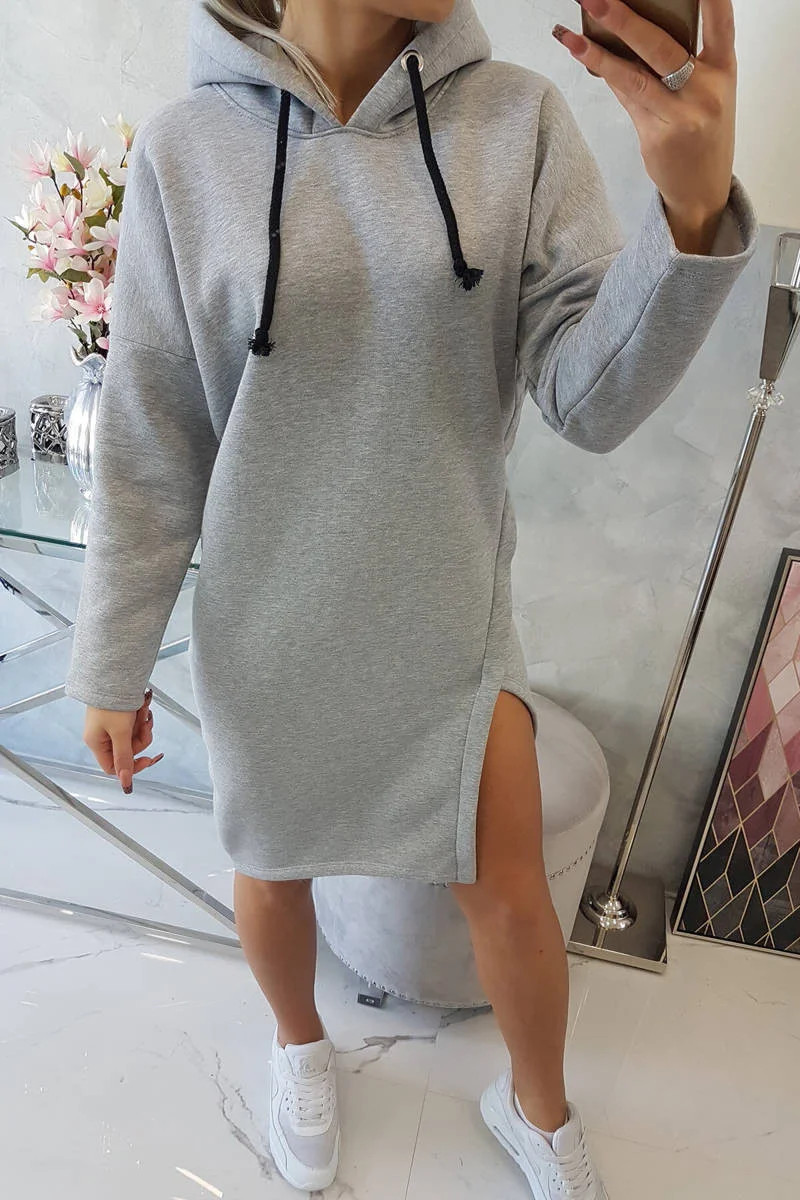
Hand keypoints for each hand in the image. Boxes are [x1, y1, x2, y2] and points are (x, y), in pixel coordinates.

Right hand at [83, 686, 163, 793]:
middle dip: (141, 737)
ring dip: (143, 724)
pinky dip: (142, 716)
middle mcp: (102, 736)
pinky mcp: (119, 715)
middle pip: (128, 750)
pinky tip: (143, 706)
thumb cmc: (112, 701)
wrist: (114, 674)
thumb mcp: (121, 733)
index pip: (113, 768)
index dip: (132, 766)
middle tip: (145, 724)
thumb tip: (126, 784)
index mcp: (97, 743)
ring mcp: (111, 725)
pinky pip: (135, 723)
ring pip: (134, 736)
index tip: (149, 759)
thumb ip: (125, 759)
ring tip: (143, 710)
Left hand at [553, 0, 736, 253]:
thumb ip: (680, 63)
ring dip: (598, 54)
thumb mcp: (707, 92)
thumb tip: (630, 29)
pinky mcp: (656, 136)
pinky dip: (605, 75)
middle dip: (626, 21)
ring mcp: (681, 116)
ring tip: (571, 36)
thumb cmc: (703, 133)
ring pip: (633, 76)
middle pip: (661, 48)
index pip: (721, 24)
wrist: (702, 191)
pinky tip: (583, 54)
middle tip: (597, 1)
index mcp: (724, 70)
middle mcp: (706, 91)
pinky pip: (626, 98)